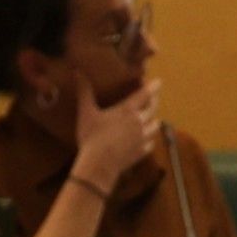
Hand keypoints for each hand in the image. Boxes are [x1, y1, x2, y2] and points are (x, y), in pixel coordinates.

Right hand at [66, 77, 165, 195]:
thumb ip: (84, 92)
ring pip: (155, 125)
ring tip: (152, 117)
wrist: (100, 164)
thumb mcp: (86, 113)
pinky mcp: (142, 152)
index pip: (144, 95)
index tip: (158, 81)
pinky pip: (151, 143)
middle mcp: (139, 122)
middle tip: (153, 97)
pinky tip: (146, 139)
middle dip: (154, 100)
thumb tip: (77, 72)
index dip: (152, 87)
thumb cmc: (92, 136)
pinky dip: (150, 139)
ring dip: (154, 119)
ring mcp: (143, 138)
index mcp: (128, 111)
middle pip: (153, 108)